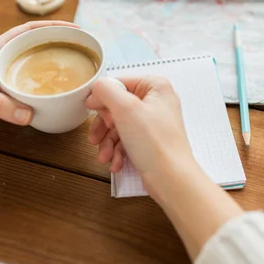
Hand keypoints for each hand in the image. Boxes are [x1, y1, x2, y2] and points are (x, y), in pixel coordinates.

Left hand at [0, 21, 77, 146]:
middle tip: (80, 53)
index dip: (52, 26)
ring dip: (48, 72)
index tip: (75, 28)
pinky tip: (48, 101)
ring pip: (29, 72)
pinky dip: (36, 95)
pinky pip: (22, 93)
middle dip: (56, 47)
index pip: (27, 31)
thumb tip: (29, 115)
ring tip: (71, 76)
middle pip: (33, 49)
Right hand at [86, 76, 243, 258]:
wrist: (171, 179)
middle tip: (96, 138)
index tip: (92, 112)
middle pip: (116, 106)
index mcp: (155, 86)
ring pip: (119, 126)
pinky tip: (115, 163)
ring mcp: (153, 122)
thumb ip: (106, 91)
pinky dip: (117, 152)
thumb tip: (96, 89)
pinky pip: (126, 141)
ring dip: (108, 143)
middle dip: (103, 126)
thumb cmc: (155, 144)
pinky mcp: (150, 141)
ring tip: (104, 157)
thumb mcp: (125, 109)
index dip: (102, 99)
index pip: (118, 83)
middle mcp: (156, 101)